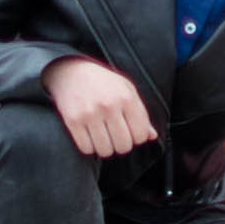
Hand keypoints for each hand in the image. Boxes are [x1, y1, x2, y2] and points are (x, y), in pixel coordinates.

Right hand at [40, 54, 157, 158]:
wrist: (72, 73)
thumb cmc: (104, 83)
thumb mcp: (127, 90)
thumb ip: (141, 113)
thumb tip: (152, 136)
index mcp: (127, 98)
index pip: (140, 134)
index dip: (138, 138)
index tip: (131, 133)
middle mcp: (109, 106)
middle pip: (123, 145)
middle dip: (122, 145)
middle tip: (117, 137)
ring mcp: (90, 114)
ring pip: (105, 150)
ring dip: (106, 148)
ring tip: (104, 138)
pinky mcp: (73, 121)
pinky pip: (86, 148)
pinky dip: (90, 147)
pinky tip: (91, 137)